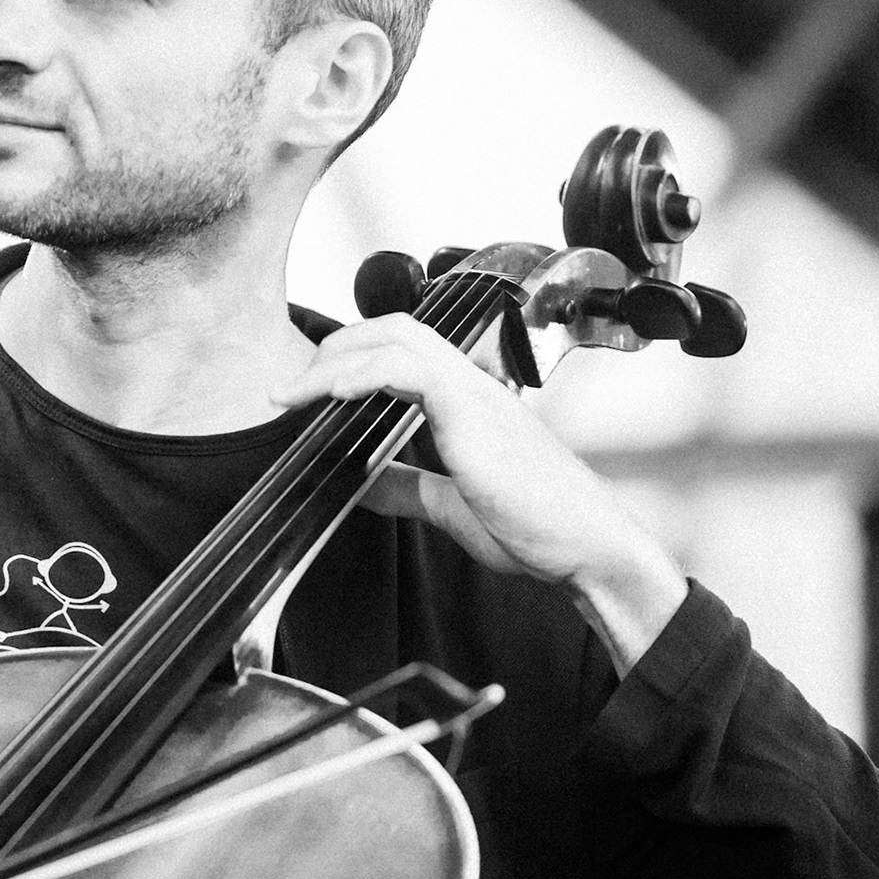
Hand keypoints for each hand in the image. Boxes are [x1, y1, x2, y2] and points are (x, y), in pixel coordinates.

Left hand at [272, 313, 686, 673]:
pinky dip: (365, 373)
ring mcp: (474, 394)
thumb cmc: (536, 527)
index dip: (352, 357)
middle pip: (394, 329)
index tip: (307, 390)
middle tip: (291, 387)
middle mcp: (471, 386)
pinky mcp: (473, 412)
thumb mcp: (451, 506)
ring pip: (396, 339)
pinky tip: (333, 394)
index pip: (401, 350)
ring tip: (296, 391)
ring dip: (336, 359)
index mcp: (466, 402)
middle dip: (335, 348)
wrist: (587, 549)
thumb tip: (364, 483)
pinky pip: (411, 370)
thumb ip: (408, 487)